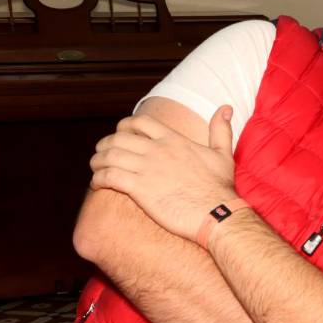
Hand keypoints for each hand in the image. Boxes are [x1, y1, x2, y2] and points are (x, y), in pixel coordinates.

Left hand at [89, 106, 237, 241]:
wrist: (217, 214)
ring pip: (108, 156)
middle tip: (101, 155)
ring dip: (97, 162)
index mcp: (173, 140)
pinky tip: (98, 185)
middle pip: (118, 138)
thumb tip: (226, 108)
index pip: (139, 122)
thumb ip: (221, 130)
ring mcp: (147, 169)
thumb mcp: (223, 154)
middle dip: (104, 145)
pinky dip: (98, 179)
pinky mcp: (139, 189)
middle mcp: (157, 150)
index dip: (123, 126)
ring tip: (96, 169)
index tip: (119, 135)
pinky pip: (108, 177)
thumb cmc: (220, 188)